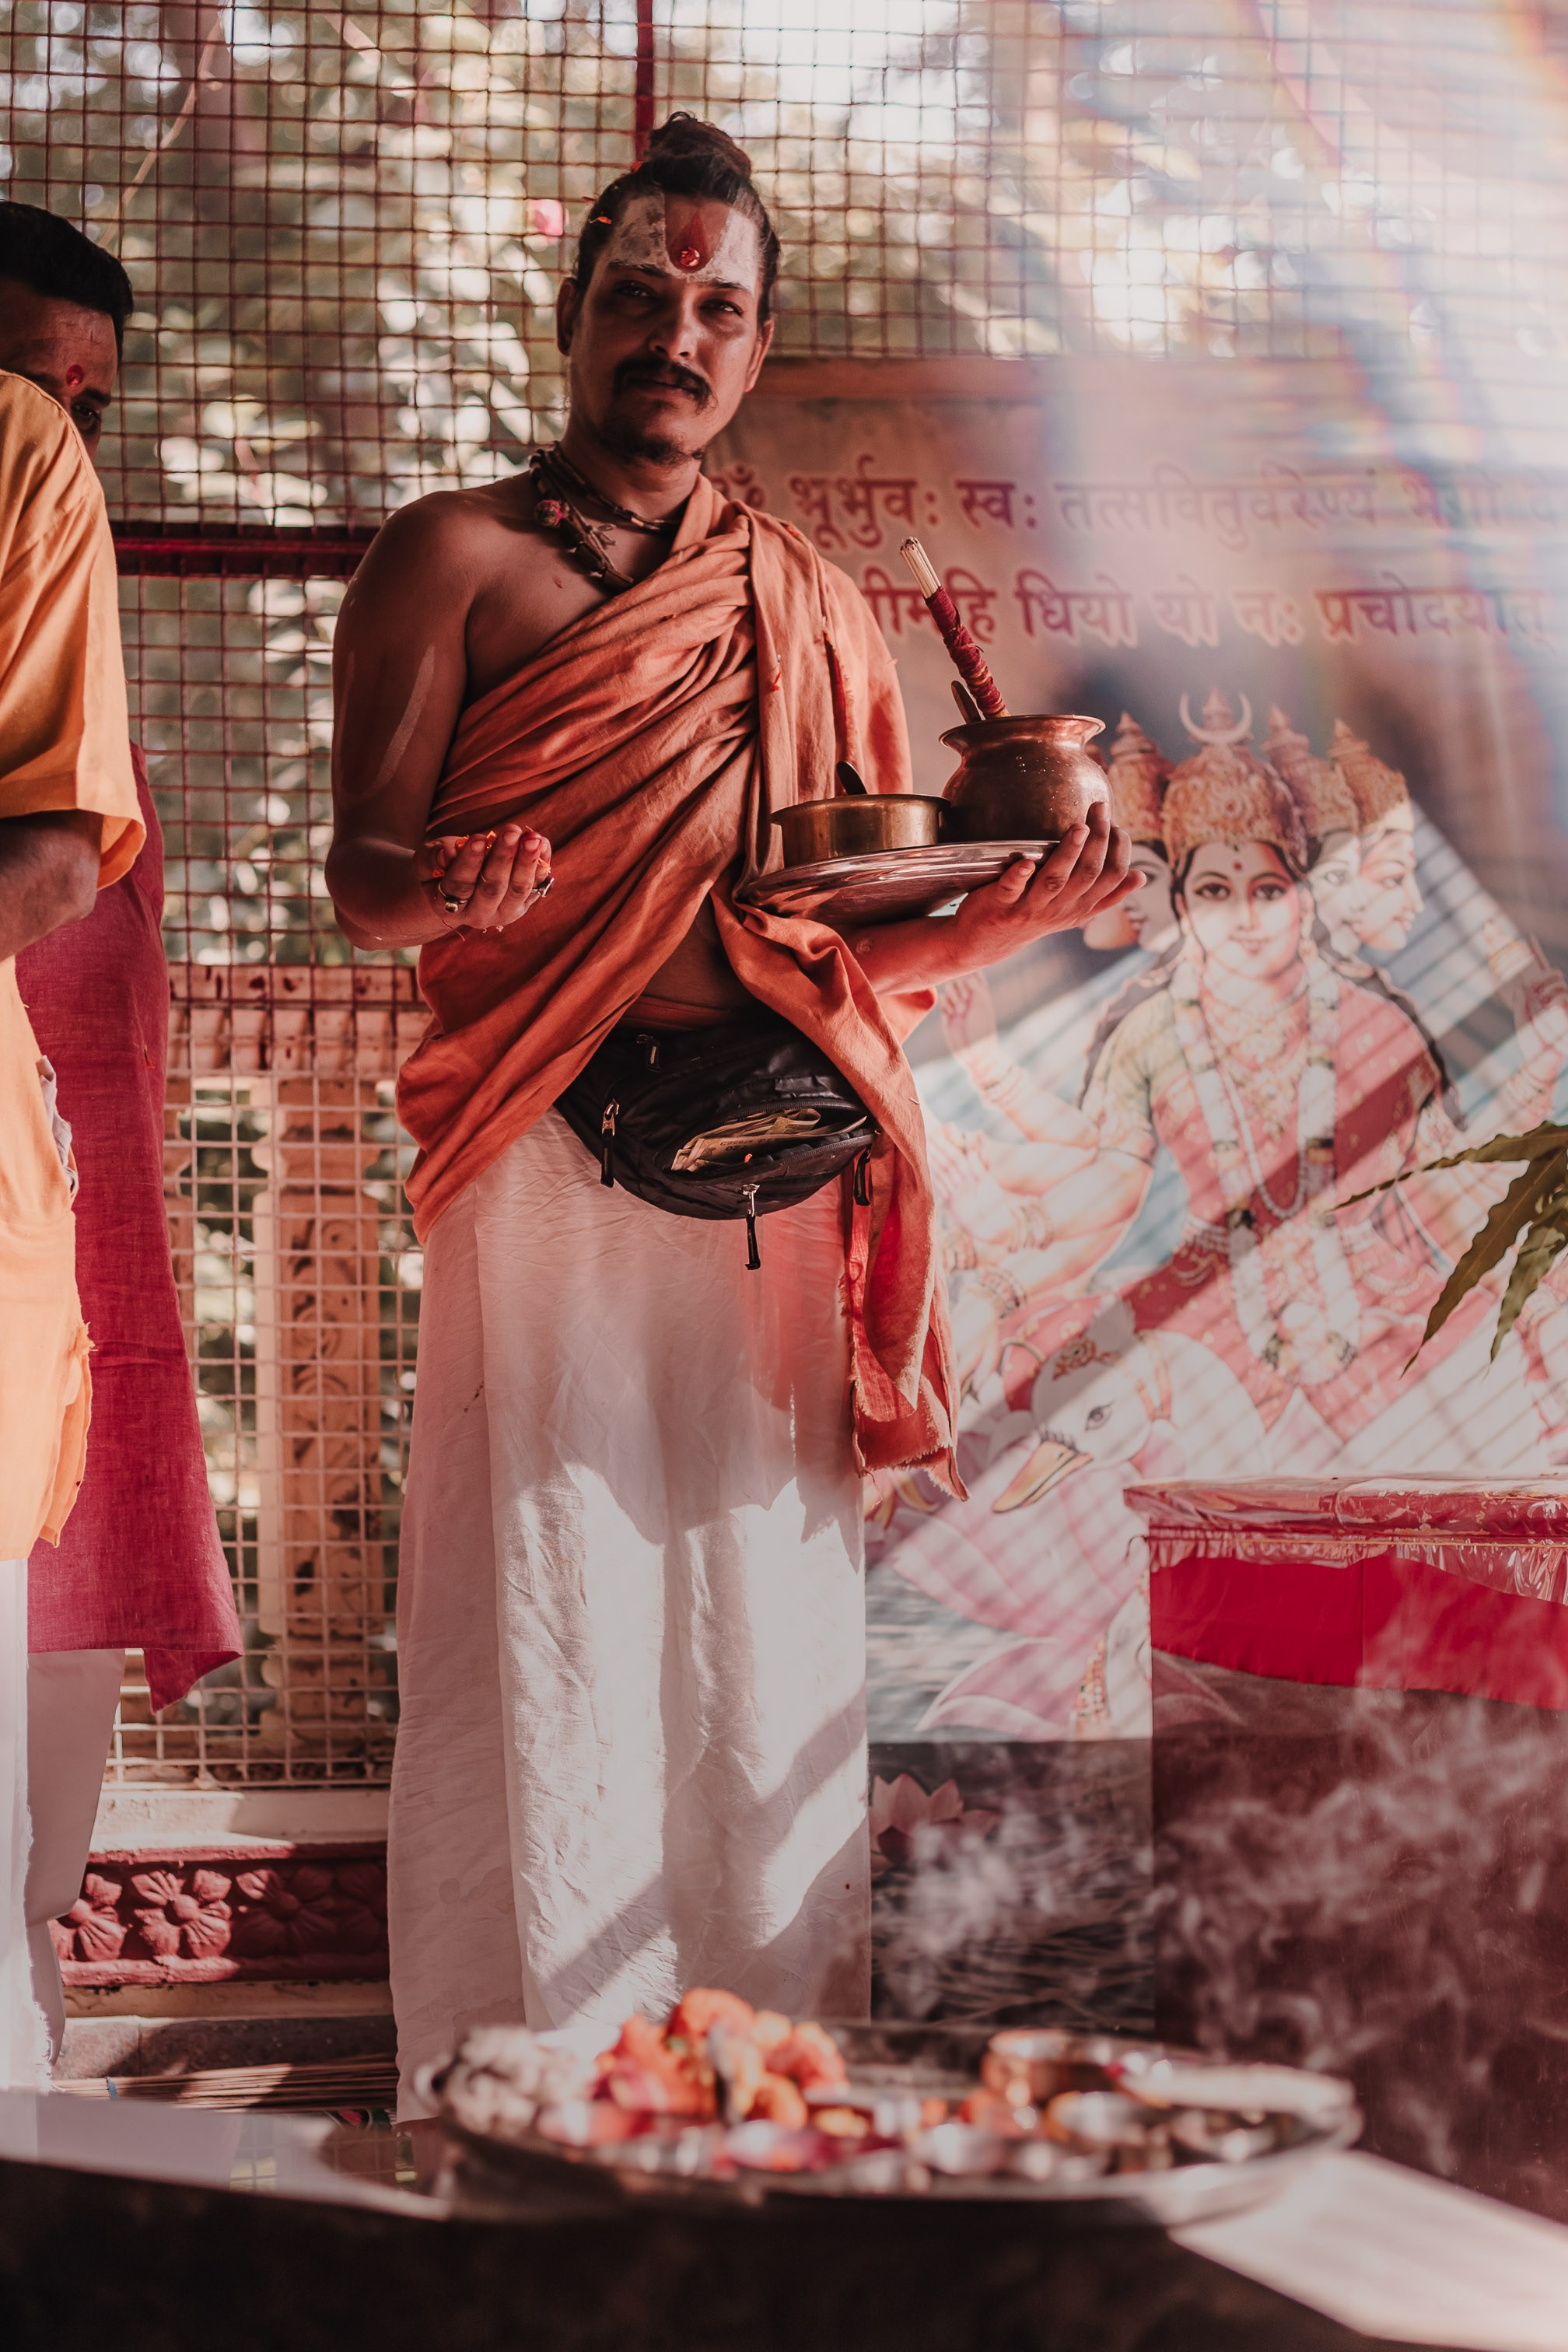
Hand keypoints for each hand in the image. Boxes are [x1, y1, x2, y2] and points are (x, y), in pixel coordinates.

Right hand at [418, 825, 551, 933]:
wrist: (455, 890)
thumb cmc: (437, 870)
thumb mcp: (425, 862)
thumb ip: (431, 859)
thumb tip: (447, 854)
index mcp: (447, 905)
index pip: (460, 884)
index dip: (469, 863)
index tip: (479, 839)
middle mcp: (477, 915)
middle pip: (492, 888)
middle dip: (503, 858)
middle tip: (511, 831)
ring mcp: (502, 913)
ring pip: (518, 890)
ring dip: (527, 862)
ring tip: (533, 838)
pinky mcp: (522, 905)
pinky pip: (536, 887)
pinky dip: (541, 865)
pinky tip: (543, 843)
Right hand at [938, 971, 999, 1059]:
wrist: (974, 1051)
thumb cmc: (982, 1027)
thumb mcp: (980, 1003)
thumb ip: (973, 984)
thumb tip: (962, 973)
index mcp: (981, 992)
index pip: (975, 972)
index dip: (969, 972)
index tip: (970, 980)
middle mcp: (969, 996)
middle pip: (958, 977)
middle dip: (960, 985)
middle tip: (966, 999)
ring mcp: (958, 1004)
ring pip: (949, 987)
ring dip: (952, 996)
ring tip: (959, 1010)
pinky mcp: (948, 1013)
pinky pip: (942, 1000)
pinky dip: (945, 1004)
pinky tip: (950, 1014)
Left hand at [948, 804, 1138, 967]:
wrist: (986, 941)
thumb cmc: (1034, 915)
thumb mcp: (1073, 911)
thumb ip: (1105, 895)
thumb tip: (1141, 876)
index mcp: (1080, 907)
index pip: (1112, 878)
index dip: (1120, 851)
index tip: (1118, 825)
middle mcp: (1060, 908)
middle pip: (1088, 874)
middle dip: (1098, 839)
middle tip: (1100, 807)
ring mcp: (1031, 908)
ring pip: (1055, 880)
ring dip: (1068, 853)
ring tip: (1079, 827)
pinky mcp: (1001, 905)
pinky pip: (1012, 889)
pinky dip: (1019, 875)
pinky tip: (1027, 859)